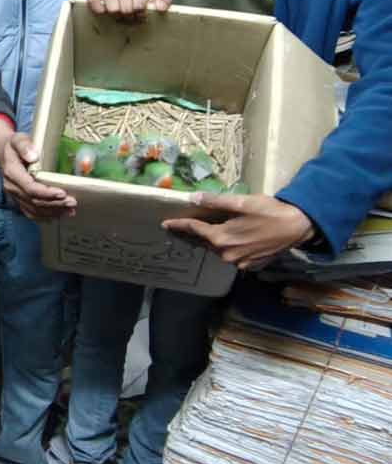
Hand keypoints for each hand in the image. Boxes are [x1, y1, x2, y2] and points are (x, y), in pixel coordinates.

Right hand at [0, 120, 75, 222]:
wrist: (3, 152)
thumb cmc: (13, 145)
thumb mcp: (18, 140)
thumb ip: (24, 146)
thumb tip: (33, 156)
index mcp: (12, 173)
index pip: (30, 188)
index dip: (46, 193)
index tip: (62, 193)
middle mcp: (11, 187)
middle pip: (34, 201)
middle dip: (54, 204)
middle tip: (72, 202)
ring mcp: (14, 195)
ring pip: (33, 209)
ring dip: (52, 212)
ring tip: (69, 210)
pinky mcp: (18, 199)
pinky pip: (30, 212)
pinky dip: (44, 216)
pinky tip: (57, 216)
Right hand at [87, 0, 171, 17]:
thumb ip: (163, 1)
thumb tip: (160, 7)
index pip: (139, 5)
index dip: (140, 15)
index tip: (139, 15)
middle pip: (125, 8)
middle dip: (128, 16)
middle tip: (128, 16)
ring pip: (112, 8)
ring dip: (115, 15)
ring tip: (119, 13)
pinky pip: (95, 2)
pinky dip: (100, 10)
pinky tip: (106, 10)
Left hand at [162, 193, 314, 270]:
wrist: (296, 227)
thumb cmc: (269, 211)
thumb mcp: (241, 202)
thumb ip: (215, 201)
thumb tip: (194, 198)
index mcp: (223, 239)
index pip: (194, 230)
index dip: (179, 225)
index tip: (166, 224)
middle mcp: (228, 255)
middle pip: (203, 243)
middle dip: (190, 235)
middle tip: (178, 228)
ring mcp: (240, 263)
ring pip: (216, 250)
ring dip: (207, 241)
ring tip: (198, 233)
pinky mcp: (250, 265)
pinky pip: (230, 256)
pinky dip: (224, 247)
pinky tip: (224, 239)